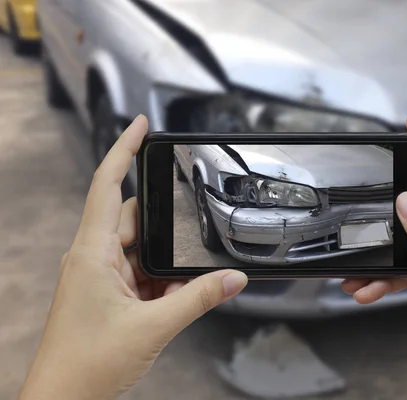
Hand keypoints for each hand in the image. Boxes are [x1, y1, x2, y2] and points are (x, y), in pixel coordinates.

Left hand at [18, 115, 247, 399]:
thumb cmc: (86, 364)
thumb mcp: (154, 326)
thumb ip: (199, 298)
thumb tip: (233, 278)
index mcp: (91, 253)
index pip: (107, 184)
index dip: (123, 149)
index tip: (141, 125)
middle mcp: (93, 257)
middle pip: (134, 218)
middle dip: (165, 226)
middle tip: (192, 230)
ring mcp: (100, 276)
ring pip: (141, 250)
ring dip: (165, 263)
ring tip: (181, 282)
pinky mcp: (108, 293)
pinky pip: (141, 274)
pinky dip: (162, 282)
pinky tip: (175, 298)